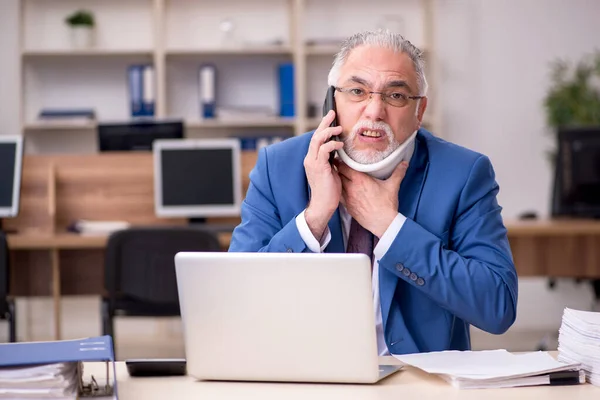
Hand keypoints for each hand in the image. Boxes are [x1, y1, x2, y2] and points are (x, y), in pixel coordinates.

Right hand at [303, 110, 344, 239]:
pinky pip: (324, 150)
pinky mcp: (318, 167)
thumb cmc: (329, 190)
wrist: (323, 205)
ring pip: (317, 140)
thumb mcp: (331, 171)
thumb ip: (332, 160)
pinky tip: (340, 144)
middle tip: (332, 113)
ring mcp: (313, 162)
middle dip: (324, 123)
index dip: (323, 127)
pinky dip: (332, 144)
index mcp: (312, 159)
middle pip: (315, 135)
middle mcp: (310, 159)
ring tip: (339, 128)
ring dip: (329, 131)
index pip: (316, 139)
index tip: (331, 118)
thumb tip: (339, 152)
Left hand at [337, 160, 408, 237]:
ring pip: (338, 185)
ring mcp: (348, 198)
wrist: (382, 223)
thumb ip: (398, 172)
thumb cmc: (386, 205)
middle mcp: (351, 188)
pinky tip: (344, 190)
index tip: (342, 159)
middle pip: (339, 174)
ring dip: (339, 181)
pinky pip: (340, 196)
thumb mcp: (393, 186)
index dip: (342, 162)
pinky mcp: (347, 207)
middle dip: (340, 169)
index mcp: (360, 180)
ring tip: (342, 177)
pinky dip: (340, 191)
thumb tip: (405, 163)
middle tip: (341, 166)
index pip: (344, 167)